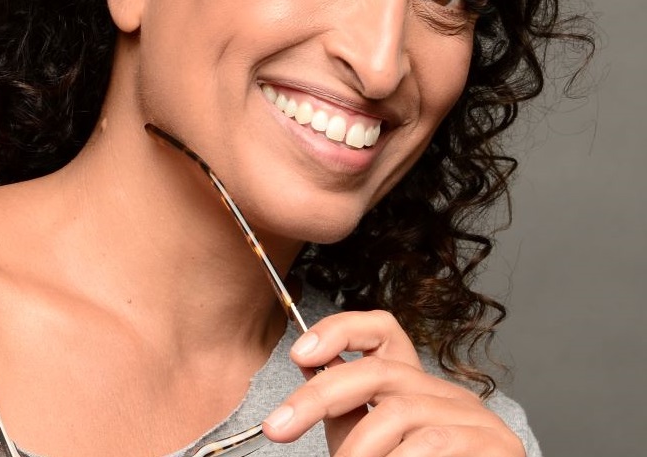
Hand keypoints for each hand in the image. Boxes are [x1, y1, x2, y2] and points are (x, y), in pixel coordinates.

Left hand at [262, 310, 525, 455]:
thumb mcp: (370, 447)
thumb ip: (345, 412)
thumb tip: (308, 365)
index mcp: (417, 388)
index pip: (383, 330)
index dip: (339, 330)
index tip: (299, 353)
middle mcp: (447, 393)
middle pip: (378, 371)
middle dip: (320, 397)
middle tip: (278, 428)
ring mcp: (474, 418)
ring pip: (400, 413)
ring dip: (359, 448)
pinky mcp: (496, 445)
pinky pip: (433, 444)